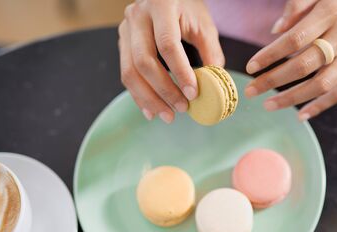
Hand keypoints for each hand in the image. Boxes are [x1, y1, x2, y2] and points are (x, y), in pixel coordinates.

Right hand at [118, 0, 223, 122]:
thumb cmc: (188, 8)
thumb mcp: (203, 25)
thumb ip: (210, 53)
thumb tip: (214, 86)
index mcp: (161, 6)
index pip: (167, 45)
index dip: (180, 72)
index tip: (193, 93)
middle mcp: (137, 16)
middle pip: (144, 62)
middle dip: (164, 91)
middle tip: (182, 109)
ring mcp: (126, 30)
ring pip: (130, 72)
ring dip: (149, 99)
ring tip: (168, 116)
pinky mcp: (122, 43)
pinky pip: (126, 75)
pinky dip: (139, 96)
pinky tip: (152, 111)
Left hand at [245, 0, 336, 119]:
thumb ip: (300, 5)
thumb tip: (275, 30)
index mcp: (330, 13)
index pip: (293, 39)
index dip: (270, 55)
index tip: (250, 67)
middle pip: (303, 65)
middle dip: (273, 81)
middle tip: (251, 91)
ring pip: (320, 84)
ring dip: (291, 98)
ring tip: (268, 105)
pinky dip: (319, 106)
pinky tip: (300, 114)